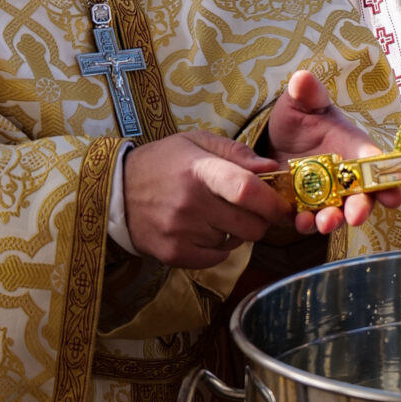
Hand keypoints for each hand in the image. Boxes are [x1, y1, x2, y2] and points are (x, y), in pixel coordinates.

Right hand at [120, 132, 290, 270]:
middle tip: (248, 209)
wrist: (116, 192)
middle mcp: (191, 204)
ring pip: (236, 243)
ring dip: (235, 231)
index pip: (246, 190)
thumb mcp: (196, 144)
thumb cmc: (162, 163)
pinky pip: (217, 258)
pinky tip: (201, 230)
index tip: (284, 205)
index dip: (273, 202)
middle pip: (250, 225)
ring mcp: (181, 233)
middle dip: (259, 219)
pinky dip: (218, 247)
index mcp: (199, 171)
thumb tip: (273, 171)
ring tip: (214, 214)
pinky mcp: (174, 255)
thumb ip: (237, 154)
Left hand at [267, 69, 400, 235]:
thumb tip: (303, 78)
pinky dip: (306, 223)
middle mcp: (346, 178)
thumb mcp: (301, 104)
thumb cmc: (298, 121)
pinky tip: (300, 221)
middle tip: (357, 215)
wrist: (273, 144)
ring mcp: (327, 197)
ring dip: (334, 220)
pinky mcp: (305, 210)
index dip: (388, 181)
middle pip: (362, 196)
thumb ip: (307, 95)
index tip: (395, 196)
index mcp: (354, 149)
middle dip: (362, 207)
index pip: (375, 165)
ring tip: (326, 223)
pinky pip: (309, 220)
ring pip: (337, 213)